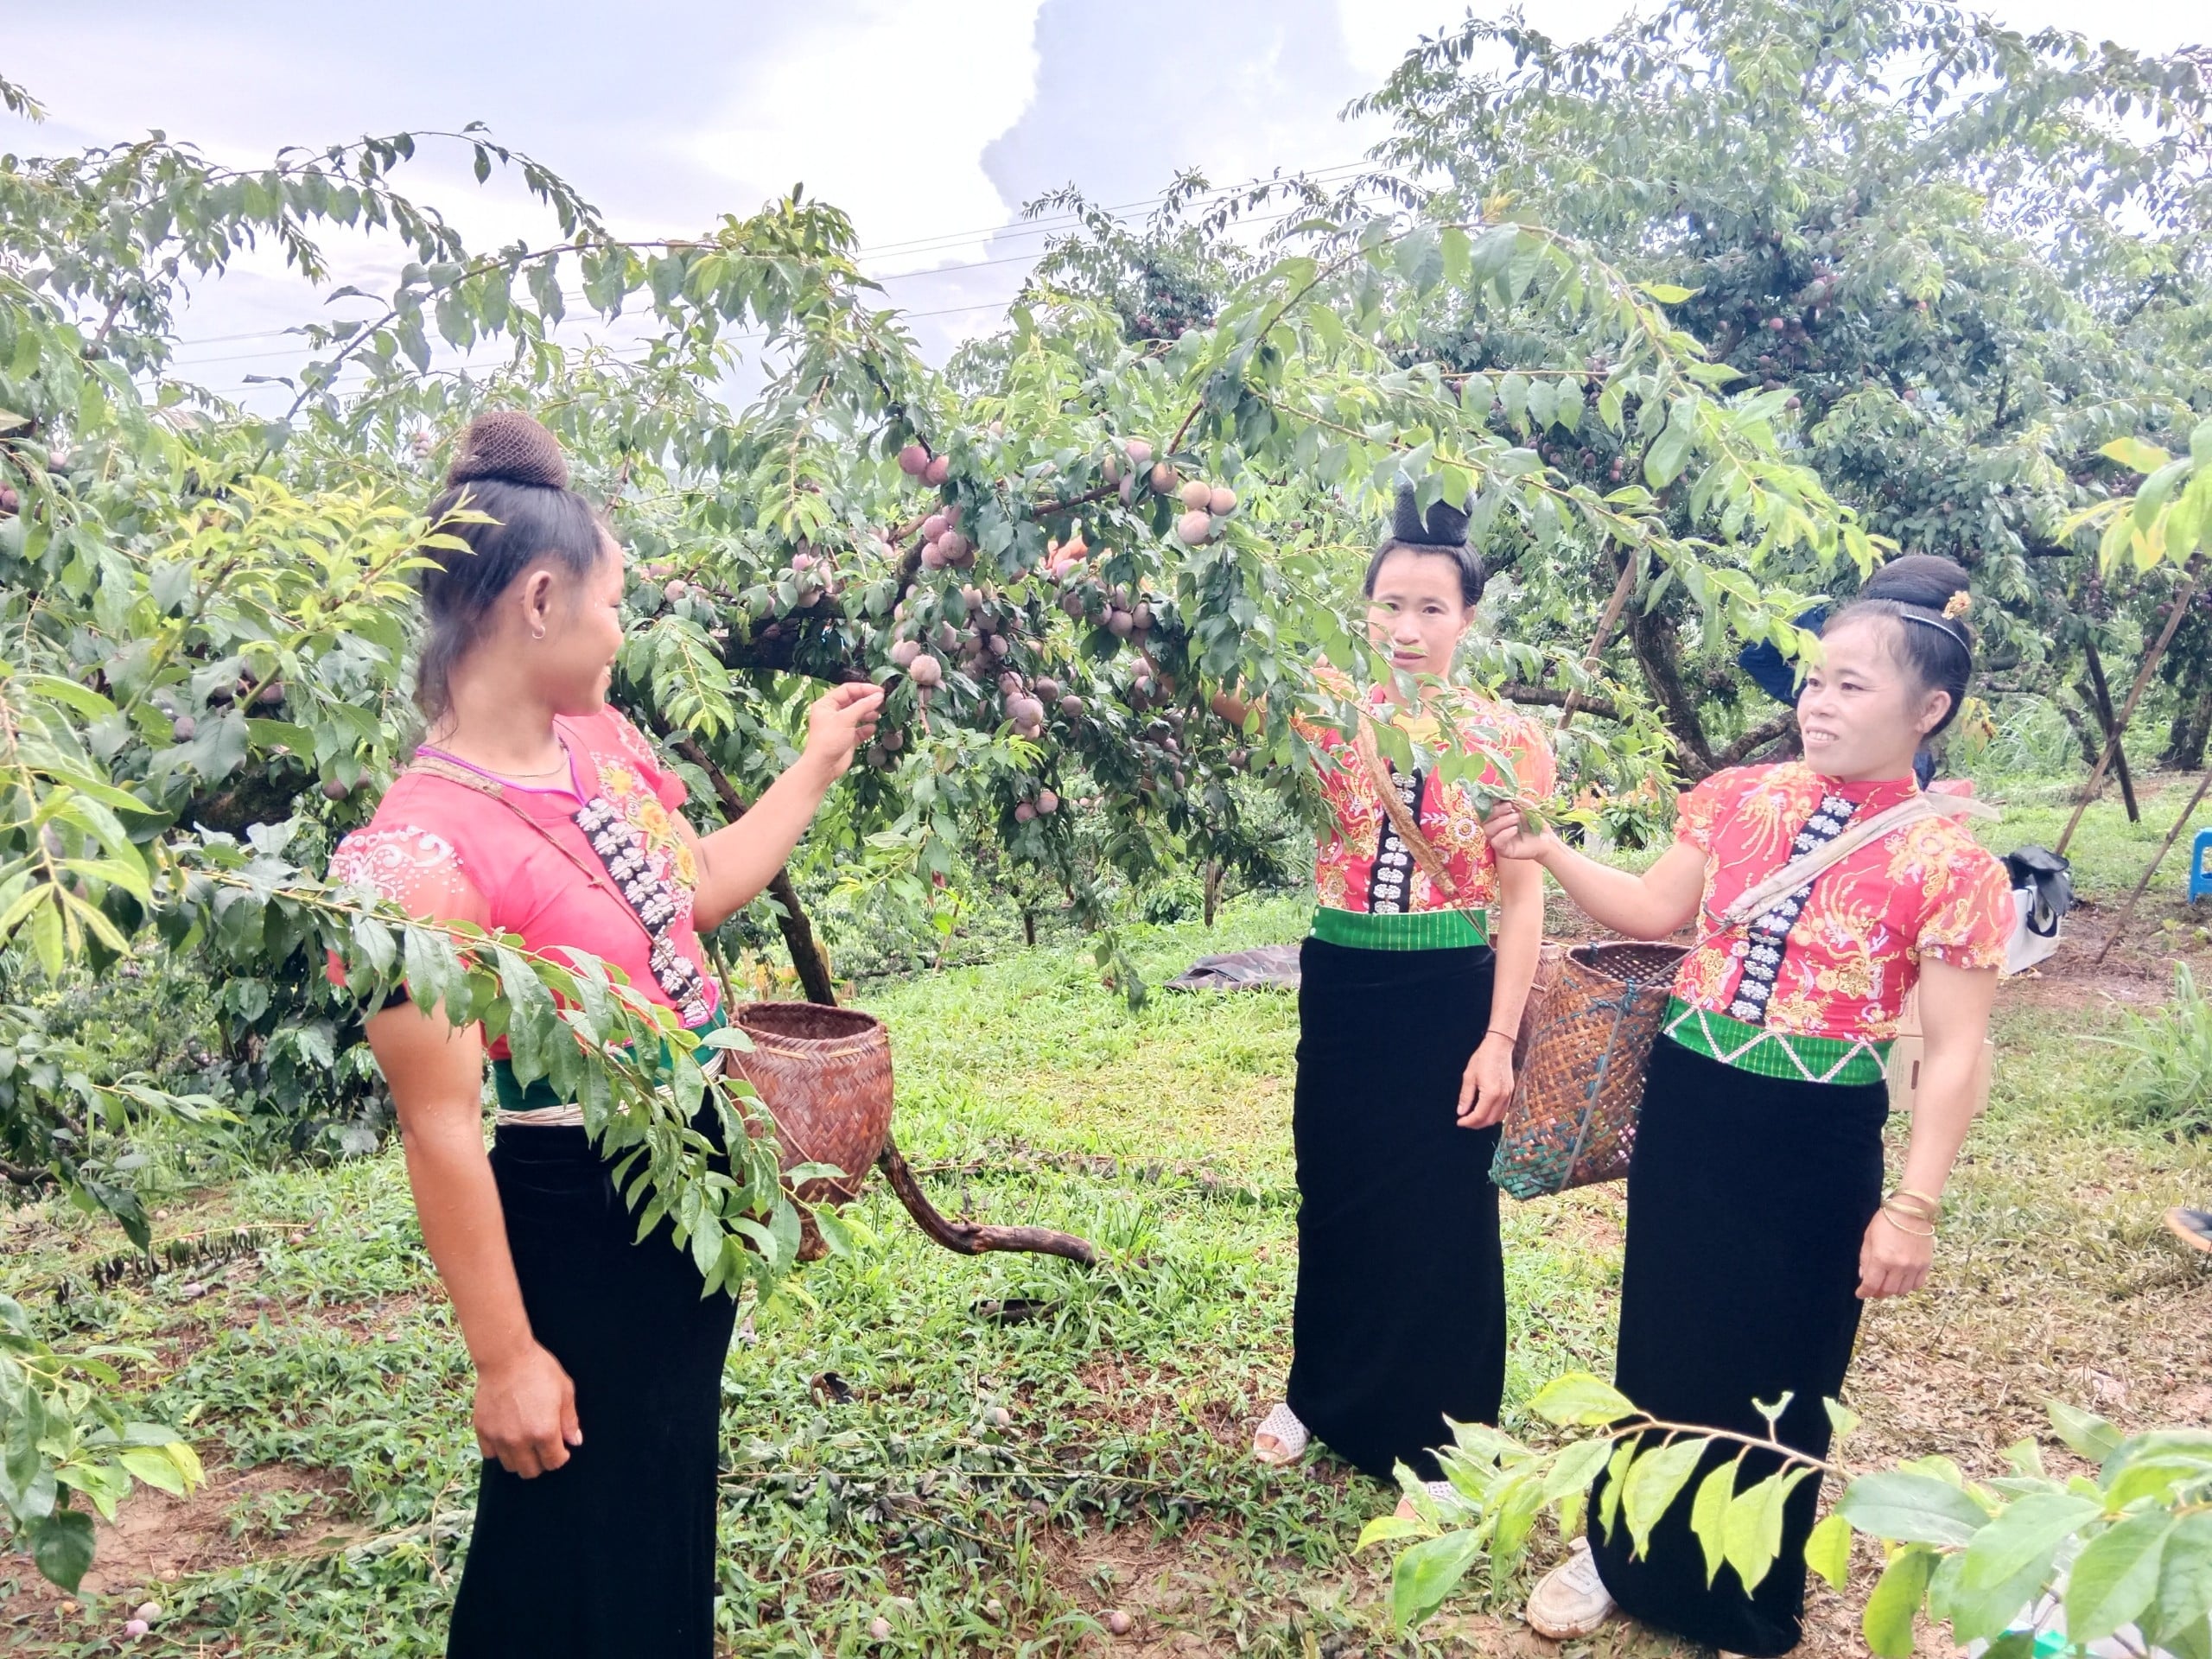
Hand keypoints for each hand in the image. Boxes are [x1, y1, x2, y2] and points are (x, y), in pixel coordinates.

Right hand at [474, 1342, 581, 1477]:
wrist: (505, 1357)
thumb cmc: (539, 1369)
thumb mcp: (565, 1391)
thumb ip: (570, 1420)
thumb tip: (575, 1441)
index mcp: (544, 1432)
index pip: (554, 1462)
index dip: (560, 1457)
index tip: (561, 1448)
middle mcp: (521, 1441)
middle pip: (531, 1471)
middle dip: (541, 1462)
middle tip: (543, 1447)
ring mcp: (499, 1437)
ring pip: (510, 1466)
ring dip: (520, 1459)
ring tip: (525, 1442)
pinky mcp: (482, 1430)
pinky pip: (489, 1454)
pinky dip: (499, 1450)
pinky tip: (507, 1437)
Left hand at [800, 682, 884, 783]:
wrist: (823, 767)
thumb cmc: (829, 740)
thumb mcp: (846, 719)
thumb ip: (863, 706)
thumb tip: (878, 696)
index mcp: (826, 704)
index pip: (847, 690)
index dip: (864, 689)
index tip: (879, 691)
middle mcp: (832, 713)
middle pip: (853, 701)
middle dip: (867, 701)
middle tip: (882, 702)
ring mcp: (840, 726)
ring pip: (857, 715)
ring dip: (868, 714)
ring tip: (878, 714)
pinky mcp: (847, 738)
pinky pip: (859, 730)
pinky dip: (866, 728)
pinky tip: (873, 728)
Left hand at [1457, 1031, 1515, 1128]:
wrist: (1499, 1047)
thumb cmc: (1482, 1059)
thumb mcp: (1469, 1077)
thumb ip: (1465, 1097)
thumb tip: (1461, 1112)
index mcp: (1491, 1093)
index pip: (1479, 1116)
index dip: (1468, 1122)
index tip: (1459, 1122)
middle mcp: (1502, 1097)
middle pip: (1489, 1120)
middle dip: (1476, 1124)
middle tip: (1465, 1121)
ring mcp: (1508, 1095)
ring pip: (1498, 1118)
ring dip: (1485, 1121)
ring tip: (1473, 1117)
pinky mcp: (1511, 1092)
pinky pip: (1503, 1111)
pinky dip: (1493, 1115)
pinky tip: (1484, 1111)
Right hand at [1482, 802, 1559, 863]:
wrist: (1547, 839)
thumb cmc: (1536, 823)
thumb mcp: (1526, 807)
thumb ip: (1515, 800)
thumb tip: (1504, 793)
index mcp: (1498, 816)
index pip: (1486, 809)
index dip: (1489, 802)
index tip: (1498, 797)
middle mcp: (1495, 828)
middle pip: (1484, 819)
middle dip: (1496, 811)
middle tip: (1509, 806)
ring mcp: (1498, 840)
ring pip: (1488, 830)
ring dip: (1502, 822)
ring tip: (1517, 818)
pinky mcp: (1503, 850)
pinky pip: (1496, 842)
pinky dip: (1504, 834)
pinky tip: (1515, 830)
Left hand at [1856, 1210, 1934, 1299]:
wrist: (1912, 1211)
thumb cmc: (1886, 1221)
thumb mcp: (1868, 1238)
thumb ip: (1865, 1259)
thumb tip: (1863, 1276)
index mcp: (1882, 1258)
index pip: (1871, 1285)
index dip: (1864, 1292)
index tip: (1860, 1293)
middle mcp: (1899, 1266)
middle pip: (1887, 1291)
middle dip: (1877, 1293)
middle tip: (1873, 1290)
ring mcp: (1914, 1267)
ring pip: (1902, 1290)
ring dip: (1892, 1290)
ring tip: (1887, 1284)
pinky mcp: (1925, 1265)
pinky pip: (1917, 1285)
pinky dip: (1908, 1286)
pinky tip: (1902, 1280)